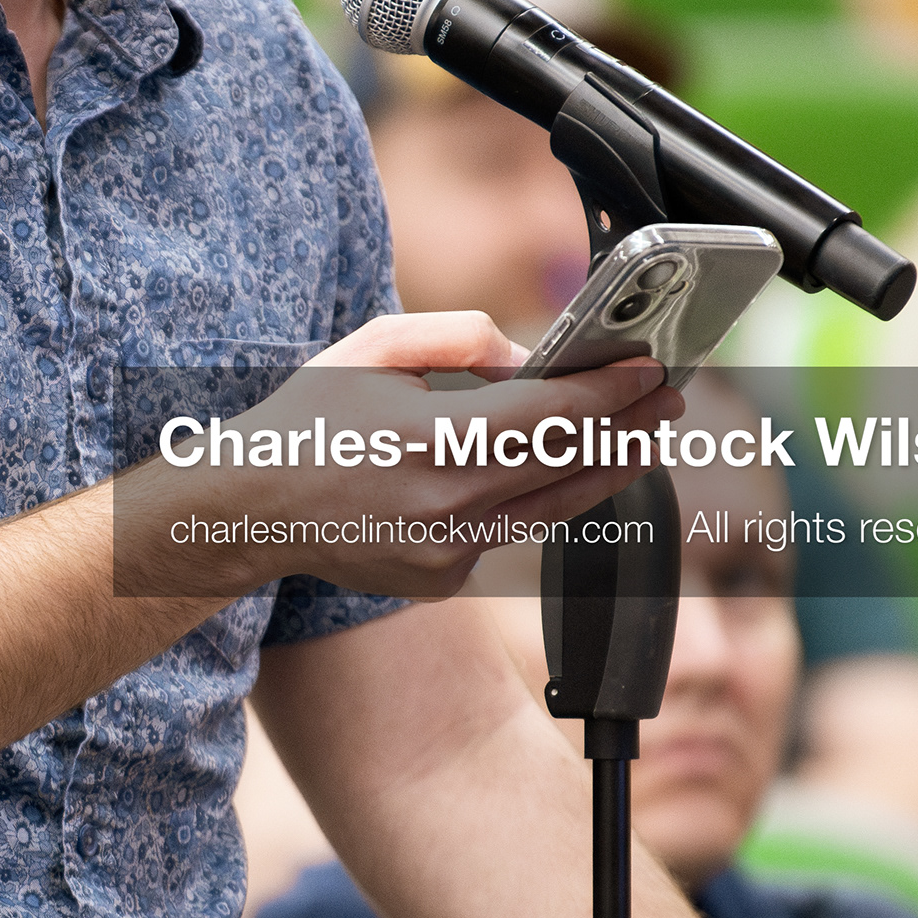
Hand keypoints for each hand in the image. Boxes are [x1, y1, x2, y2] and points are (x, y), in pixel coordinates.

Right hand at [123, 306, 681, 602]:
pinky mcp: (445, 579)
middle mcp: (449, 504)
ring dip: (606, 470)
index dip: (610, 389)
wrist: (251, 510)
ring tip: (644, 439)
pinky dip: (533, 500)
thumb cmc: (309, 420)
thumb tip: (530, 356)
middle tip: (667, 397)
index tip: (648, 367)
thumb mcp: (375, 349)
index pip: (552, 413)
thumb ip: (460, 338)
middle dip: (626, 425)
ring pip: (554, 509)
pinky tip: (553, 473)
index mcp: (432, 440)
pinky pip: (507, 533)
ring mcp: (449, 551)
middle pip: (568, 462)